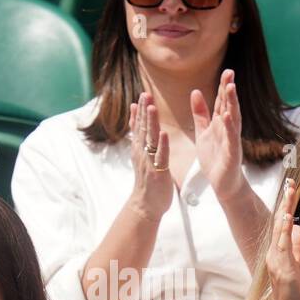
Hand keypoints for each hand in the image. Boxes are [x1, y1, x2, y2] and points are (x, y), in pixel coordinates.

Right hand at [127, 92, 173, 221]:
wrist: (145, 205)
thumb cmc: (147, 180)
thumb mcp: (141, 154)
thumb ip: (139, 135)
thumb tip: (135, 114)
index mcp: (140, 148)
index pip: (139, 126)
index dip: (141, 110)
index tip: (143, 94)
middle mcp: (142, 153)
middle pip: (143, 128)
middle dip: (144, 111)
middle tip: (145, 94)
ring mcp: (149, 162)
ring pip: (150, 139)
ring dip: (151, 123)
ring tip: (152, 108)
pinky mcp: (158, 172)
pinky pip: (161, 156)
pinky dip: (162, 145)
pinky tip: (164, 134)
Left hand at [192, 69, 244, 199]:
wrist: (223, 185)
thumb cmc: (215, 159)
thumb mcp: (204, 132)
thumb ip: (201, 114)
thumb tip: (196, 91)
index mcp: (221, 125)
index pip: (223, 102)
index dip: (224, 87)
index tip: (226, 71)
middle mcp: (228, 130)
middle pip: (229, 107)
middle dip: (230, 91)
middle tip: (230, 73)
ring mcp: (231, 142)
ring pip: (233, 120)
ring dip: (232, 104)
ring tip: (231, 88)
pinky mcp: (231, 155)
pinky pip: (230, 140)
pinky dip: (229, 128)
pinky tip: (228, 117)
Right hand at [267, 180, 299, 299]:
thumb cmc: (297, 298)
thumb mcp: (299, 268)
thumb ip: (297, 249)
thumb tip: (298, 230)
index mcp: (278, 255)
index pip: (282, 225)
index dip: (286, 207)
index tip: (292, 188)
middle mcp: (274, 255)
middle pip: (278, 222)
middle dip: (284, 201)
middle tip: (290, 180)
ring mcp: (276, 262)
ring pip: (278, 229)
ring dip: (284, 208)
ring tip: (289, 189)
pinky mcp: (282, 269)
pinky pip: (282, 245)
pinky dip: (283, 229)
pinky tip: (286, 215)